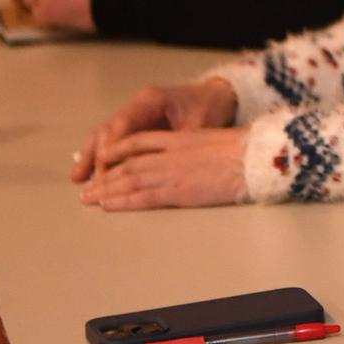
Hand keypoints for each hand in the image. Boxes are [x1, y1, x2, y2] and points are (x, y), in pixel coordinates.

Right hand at [70, 78, 237, 183]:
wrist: (218, 95)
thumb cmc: (210, 108)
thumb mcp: (199, 125)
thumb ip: (177, 143)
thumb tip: (157, 165)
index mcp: (150, 101)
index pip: (122, 124)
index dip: (111, 148)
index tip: (102, 168)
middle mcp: (137, 105)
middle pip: (108, 130)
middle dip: (95, 156)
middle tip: (88, 181)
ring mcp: (135, 114)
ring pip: (105, 134)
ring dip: (91, 156)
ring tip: (77, 177)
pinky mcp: (137, 124)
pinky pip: (114, 139)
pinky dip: (100, 153)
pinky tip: (87, 168)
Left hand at [78, 126, 251, 210]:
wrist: (255, 159)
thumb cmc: (245, 151)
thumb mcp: (215, 140)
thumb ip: (195, 148)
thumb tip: (190, 160)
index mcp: (180, 138)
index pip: (138, 141)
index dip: (117, 151)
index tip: (104, 159)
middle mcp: (170, 154)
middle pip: (128, 163)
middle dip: (105, 175)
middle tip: (88, 187)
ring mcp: (173, 172)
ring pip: (130, 179)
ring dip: (107, 190)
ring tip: (89, 198)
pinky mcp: (179, 191)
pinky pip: (144, 196)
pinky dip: (123, 200)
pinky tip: (109, 205)